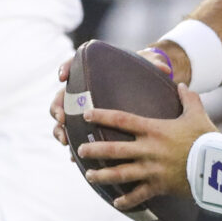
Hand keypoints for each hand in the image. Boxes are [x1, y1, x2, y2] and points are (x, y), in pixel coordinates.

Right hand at [51, 47, 180, 146]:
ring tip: (65, 140)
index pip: (73, 65)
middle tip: (62, 117)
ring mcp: (82, 110)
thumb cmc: (144, 74)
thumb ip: (154, 64)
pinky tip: (73, 157)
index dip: (65, 68)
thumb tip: (164, 67)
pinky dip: (71, 145)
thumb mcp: (149, 67)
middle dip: (57, 107)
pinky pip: (73, 137)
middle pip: (62, 97)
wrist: (146, 90)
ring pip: (62, 119)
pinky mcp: (87, 127)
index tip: (63, 76)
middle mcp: (83, 91)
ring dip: (59, 129)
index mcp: (94, 71)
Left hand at [76, 84, 214, 214]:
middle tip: (79, 150)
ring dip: (103, 175)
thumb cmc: (207, 138)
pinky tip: (116, 202)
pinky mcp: (159, 186)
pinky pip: (139, 195)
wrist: (218, 165)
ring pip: (120, 174)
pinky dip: (127, 200)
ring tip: (89, 175)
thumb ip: (188, 99)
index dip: (102, 116)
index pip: (122, 120)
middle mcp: (148, 149)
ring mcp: (152, 169)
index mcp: (154, 130)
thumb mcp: (197, 114)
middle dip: (94, 150)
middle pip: (114, 150)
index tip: (86, 114)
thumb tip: (181, 85)